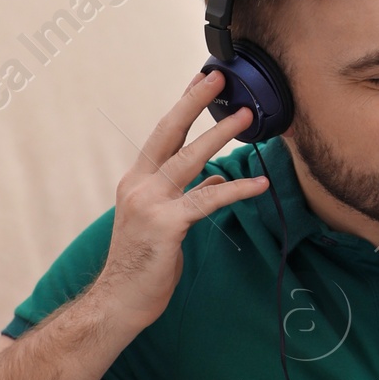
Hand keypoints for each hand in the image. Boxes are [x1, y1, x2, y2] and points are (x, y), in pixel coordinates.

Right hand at [96, 72, 269, 334]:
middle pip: (169, 133)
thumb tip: (216, 179)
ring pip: (189, 160)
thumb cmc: (143, 263)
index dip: (182, 105)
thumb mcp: (164, 221)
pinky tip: (259, 183)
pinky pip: (207, 200)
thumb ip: (188, 196)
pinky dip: (236, 190)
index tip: (200, 80)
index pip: (162, 134)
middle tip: (219, 78)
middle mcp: (139, 185)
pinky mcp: (166, 226)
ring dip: (219, 136)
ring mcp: (150, 204)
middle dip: (194, 103)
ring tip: (247, 117)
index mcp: (137, 181)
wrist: (119, 301)